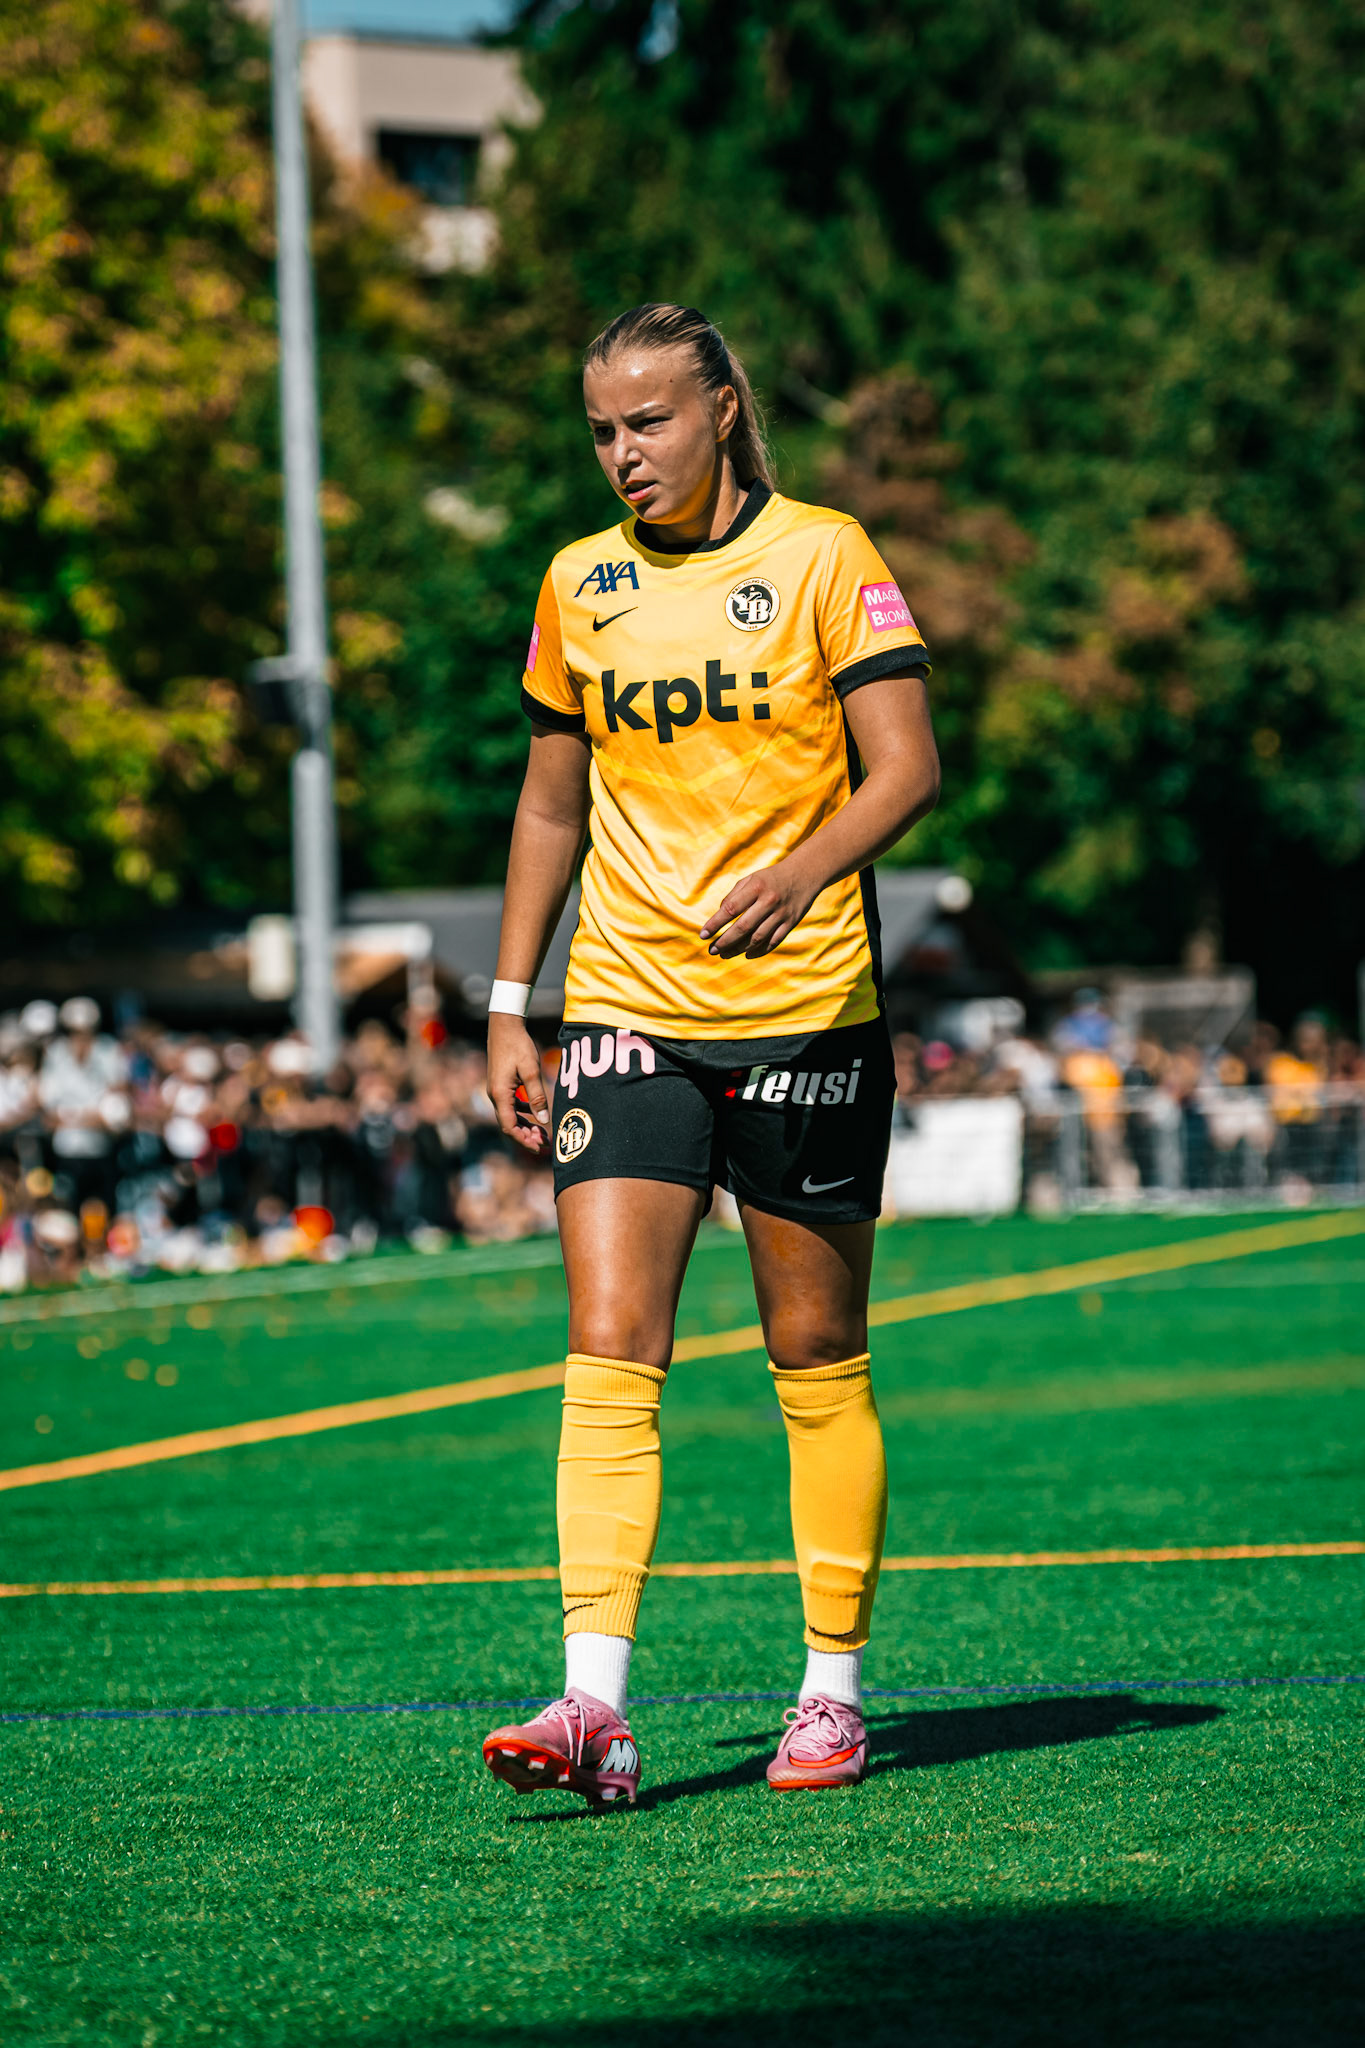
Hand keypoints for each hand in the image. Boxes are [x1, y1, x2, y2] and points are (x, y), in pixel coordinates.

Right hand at [487, 1013, 551, 1152]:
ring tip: (542, 1132)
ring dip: (525, 1125)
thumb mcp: (531, 1071)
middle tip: (545, 1143)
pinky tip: (534, 1113)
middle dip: (526, 1136)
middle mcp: (495, 1095)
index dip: (524, 1140)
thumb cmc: (519, 1046)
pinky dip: (522, 1113)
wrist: (505, 1025)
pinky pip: (510, 1105)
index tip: (539, 1147)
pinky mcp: (501, 1084)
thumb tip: (544, 1121)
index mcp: (500, 1094)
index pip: (509, 1127)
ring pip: (510, 1115)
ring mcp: (496, 1089)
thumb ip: (537, 1096)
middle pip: (509, 1124)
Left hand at [698, 856, 819, 959]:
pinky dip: (759, 951)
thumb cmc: (771, 877)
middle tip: (712, 950)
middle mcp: (769, 901)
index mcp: (756, 887)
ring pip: (757, 938)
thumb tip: (719, 915)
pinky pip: (773, 941)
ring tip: (725, 954)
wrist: (806, 874)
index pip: (731, 909)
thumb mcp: (751, 878)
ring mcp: (782, 914)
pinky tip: (746, 954)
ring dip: (739, 949)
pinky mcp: (791, 923)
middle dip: (725, 941)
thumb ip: (734, 895)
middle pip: (743, 927)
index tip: (703, 935)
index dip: (715, 923)